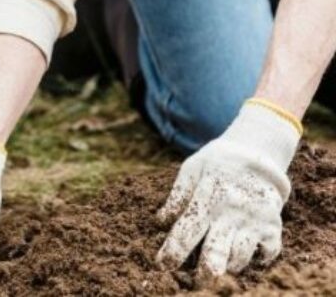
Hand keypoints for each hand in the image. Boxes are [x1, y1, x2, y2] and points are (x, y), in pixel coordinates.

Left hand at [156, 101, 299, 276]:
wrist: (259, 152)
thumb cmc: (219, 161)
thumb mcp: (193, 168)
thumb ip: (178, 195)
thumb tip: (160, 221)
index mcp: (208, 197)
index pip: (187, 230)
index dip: (174, 251)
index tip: (163, 265)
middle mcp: (231, 212)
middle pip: (216, 252)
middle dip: (205, 272)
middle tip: (197, 281)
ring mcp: (254, 221)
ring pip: (239, 258)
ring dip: (227, 266)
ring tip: (219, 265)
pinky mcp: (273, 227)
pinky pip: (266, 255)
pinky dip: (257, 260)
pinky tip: (247, 254)